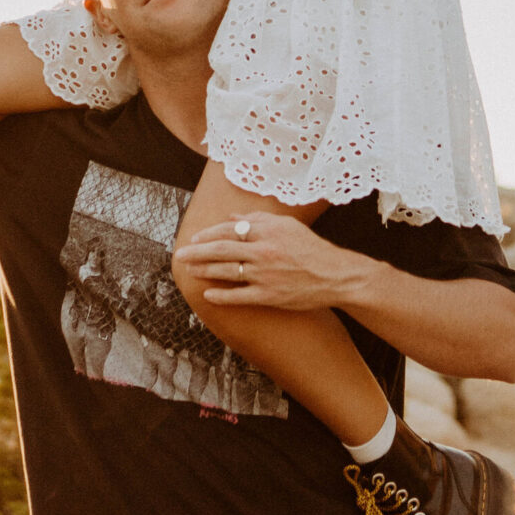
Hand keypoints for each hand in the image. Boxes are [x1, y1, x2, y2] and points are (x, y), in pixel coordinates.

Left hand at [172, 212, 351, 310]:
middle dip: (197, 252)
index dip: (209, 234)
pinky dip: (221, 295)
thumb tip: (233, 217)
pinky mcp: (269, 296)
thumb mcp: (287, 225)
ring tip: (189, 270)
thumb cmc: (311, 248)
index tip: (195, 238)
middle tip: (180, 255)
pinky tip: (207, 294)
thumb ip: (259, 219)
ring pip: (226, 271)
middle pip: (222, 249)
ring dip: (204, 270)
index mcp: (268, 231)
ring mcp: (265, 275)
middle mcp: (264, 252)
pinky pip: (239, 296)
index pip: (230, 230)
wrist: (335, 275)